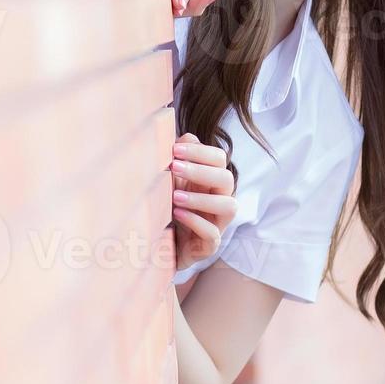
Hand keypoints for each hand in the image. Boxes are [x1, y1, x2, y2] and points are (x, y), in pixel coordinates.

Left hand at [167, 132, 237, 271]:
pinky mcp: (209, 246)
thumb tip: (185, 138)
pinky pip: (213, 234)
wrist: (155, 245)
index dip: (200, 152)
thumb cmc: (165, 207)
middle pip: (227, 178)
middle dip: (201, 171)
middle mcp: (219, 199)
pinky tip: (177, 215)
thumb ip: (178, 158)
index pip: (218, 158)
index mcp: (210, 180)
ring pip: (229, 206)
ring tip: (175, 197)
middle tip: (174, 167)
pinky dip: (196, 222)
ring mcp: (217, 223)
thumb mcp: (168, 181)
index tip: (173, 151)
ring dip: (202, 199)